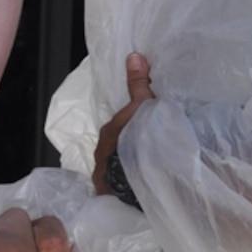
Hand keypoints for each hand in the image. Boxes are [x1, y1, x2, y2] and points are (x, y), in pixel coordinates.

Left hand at [93, 53, 153, 193]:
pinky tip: (141, 184)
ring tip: (146, 168)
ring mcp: (103, 175)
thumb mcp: (143, 108)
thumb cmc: (139, 141)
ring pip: (117, 164)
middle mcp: (101, 153)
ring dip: (128, 165)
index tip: (148, 128)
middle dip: (130, 145)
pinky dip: (129, 181)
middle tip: (149, 147)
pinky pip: (120, 183)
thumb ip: (139, 85)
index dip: (134, 124)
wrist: (135, 179)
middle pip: (117, 144)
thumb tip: (133, 57)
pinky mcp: (109, 193)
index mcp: (108, 132)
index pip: (119, 124)